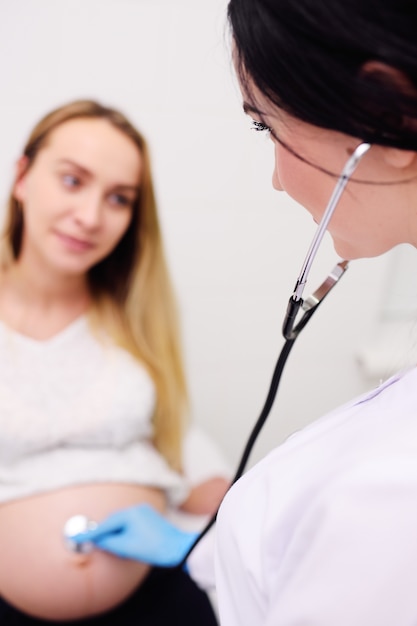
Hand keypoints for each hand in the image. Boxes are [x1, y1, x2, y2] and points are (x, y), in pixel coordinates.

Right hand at [71, 503, 197, 566]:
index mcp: (130, 513)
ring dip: (115, 532)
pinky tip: (124, 541)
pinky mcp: (149, 517)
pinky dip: (124, 531)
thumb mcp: (126, 547)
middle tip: (93, 543)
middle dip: (104, 532)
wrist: (178, 548)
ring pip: (122, 522)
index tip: (77, 536)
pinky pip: (130, 523)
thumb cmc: (154, 548)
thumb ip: (109, 542)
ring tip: (113, 546)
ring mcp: (144, 511)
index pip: (106, 524)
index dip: (91, 533)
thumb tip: (98, 539)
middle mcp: (137, 508)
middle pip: (113, 521)